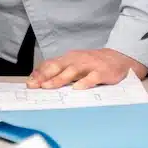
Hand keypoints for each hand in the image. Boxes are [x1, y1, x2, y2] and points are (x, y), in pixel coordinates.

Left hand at [27, 49, 147, 89]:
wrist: (119, 58)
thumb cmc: (92, 63)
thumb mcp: (74, 64)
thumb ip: (59, 71)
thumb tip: (39, 80)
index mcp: (68, 59)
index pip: (50, 65)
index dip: (39, 74)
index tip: (29, 83)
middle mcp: (76, 60)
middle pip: (58, 67)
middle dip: (44, 76)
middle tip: (34, 86)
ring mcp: (89, 65)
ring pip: (72, 72)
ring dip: (59, 79)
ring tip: (48, 86)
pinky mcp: (102, 72)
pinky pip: (92, 78)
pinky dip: (84, 83)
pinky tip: (77, 89)